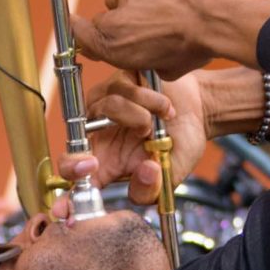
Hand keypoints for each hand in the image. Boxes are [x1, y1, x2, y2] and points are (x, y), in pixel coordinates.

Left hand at [66, 69, 205, 207]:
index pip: (72, 173)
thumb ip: (154, 188)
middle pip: (75, 135)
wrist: (198, 111)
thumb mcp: (171, 176)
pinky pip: (123, 87)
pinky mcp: (116, 81)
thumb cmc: (180, 144)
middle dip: (109, 127)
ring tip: (159, 123)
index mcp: (105, 163)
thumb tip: (146, 172)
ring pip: (107, 106)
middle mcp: (97, 134)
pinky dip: (151, 99)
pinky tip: (164, 108)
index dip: (70, 171)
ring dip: (141, 117)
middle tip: (137, 137)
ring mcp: (103, 105)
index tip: (90, 167)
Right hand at [72, 0, 241, 77]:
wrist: (213, 25)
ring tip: (160, 12)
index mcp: (112, 46)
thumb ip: (146, 60)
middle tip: (145, 34)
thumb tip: (148, 55)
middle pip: (105, 18)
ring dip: (134, 3)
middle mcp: (116, 18)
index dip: (87, 39)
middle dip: (120, 26)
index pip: (81, 36)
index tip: (91, 41)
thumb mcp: (165, 70)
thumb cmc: (191, 50)